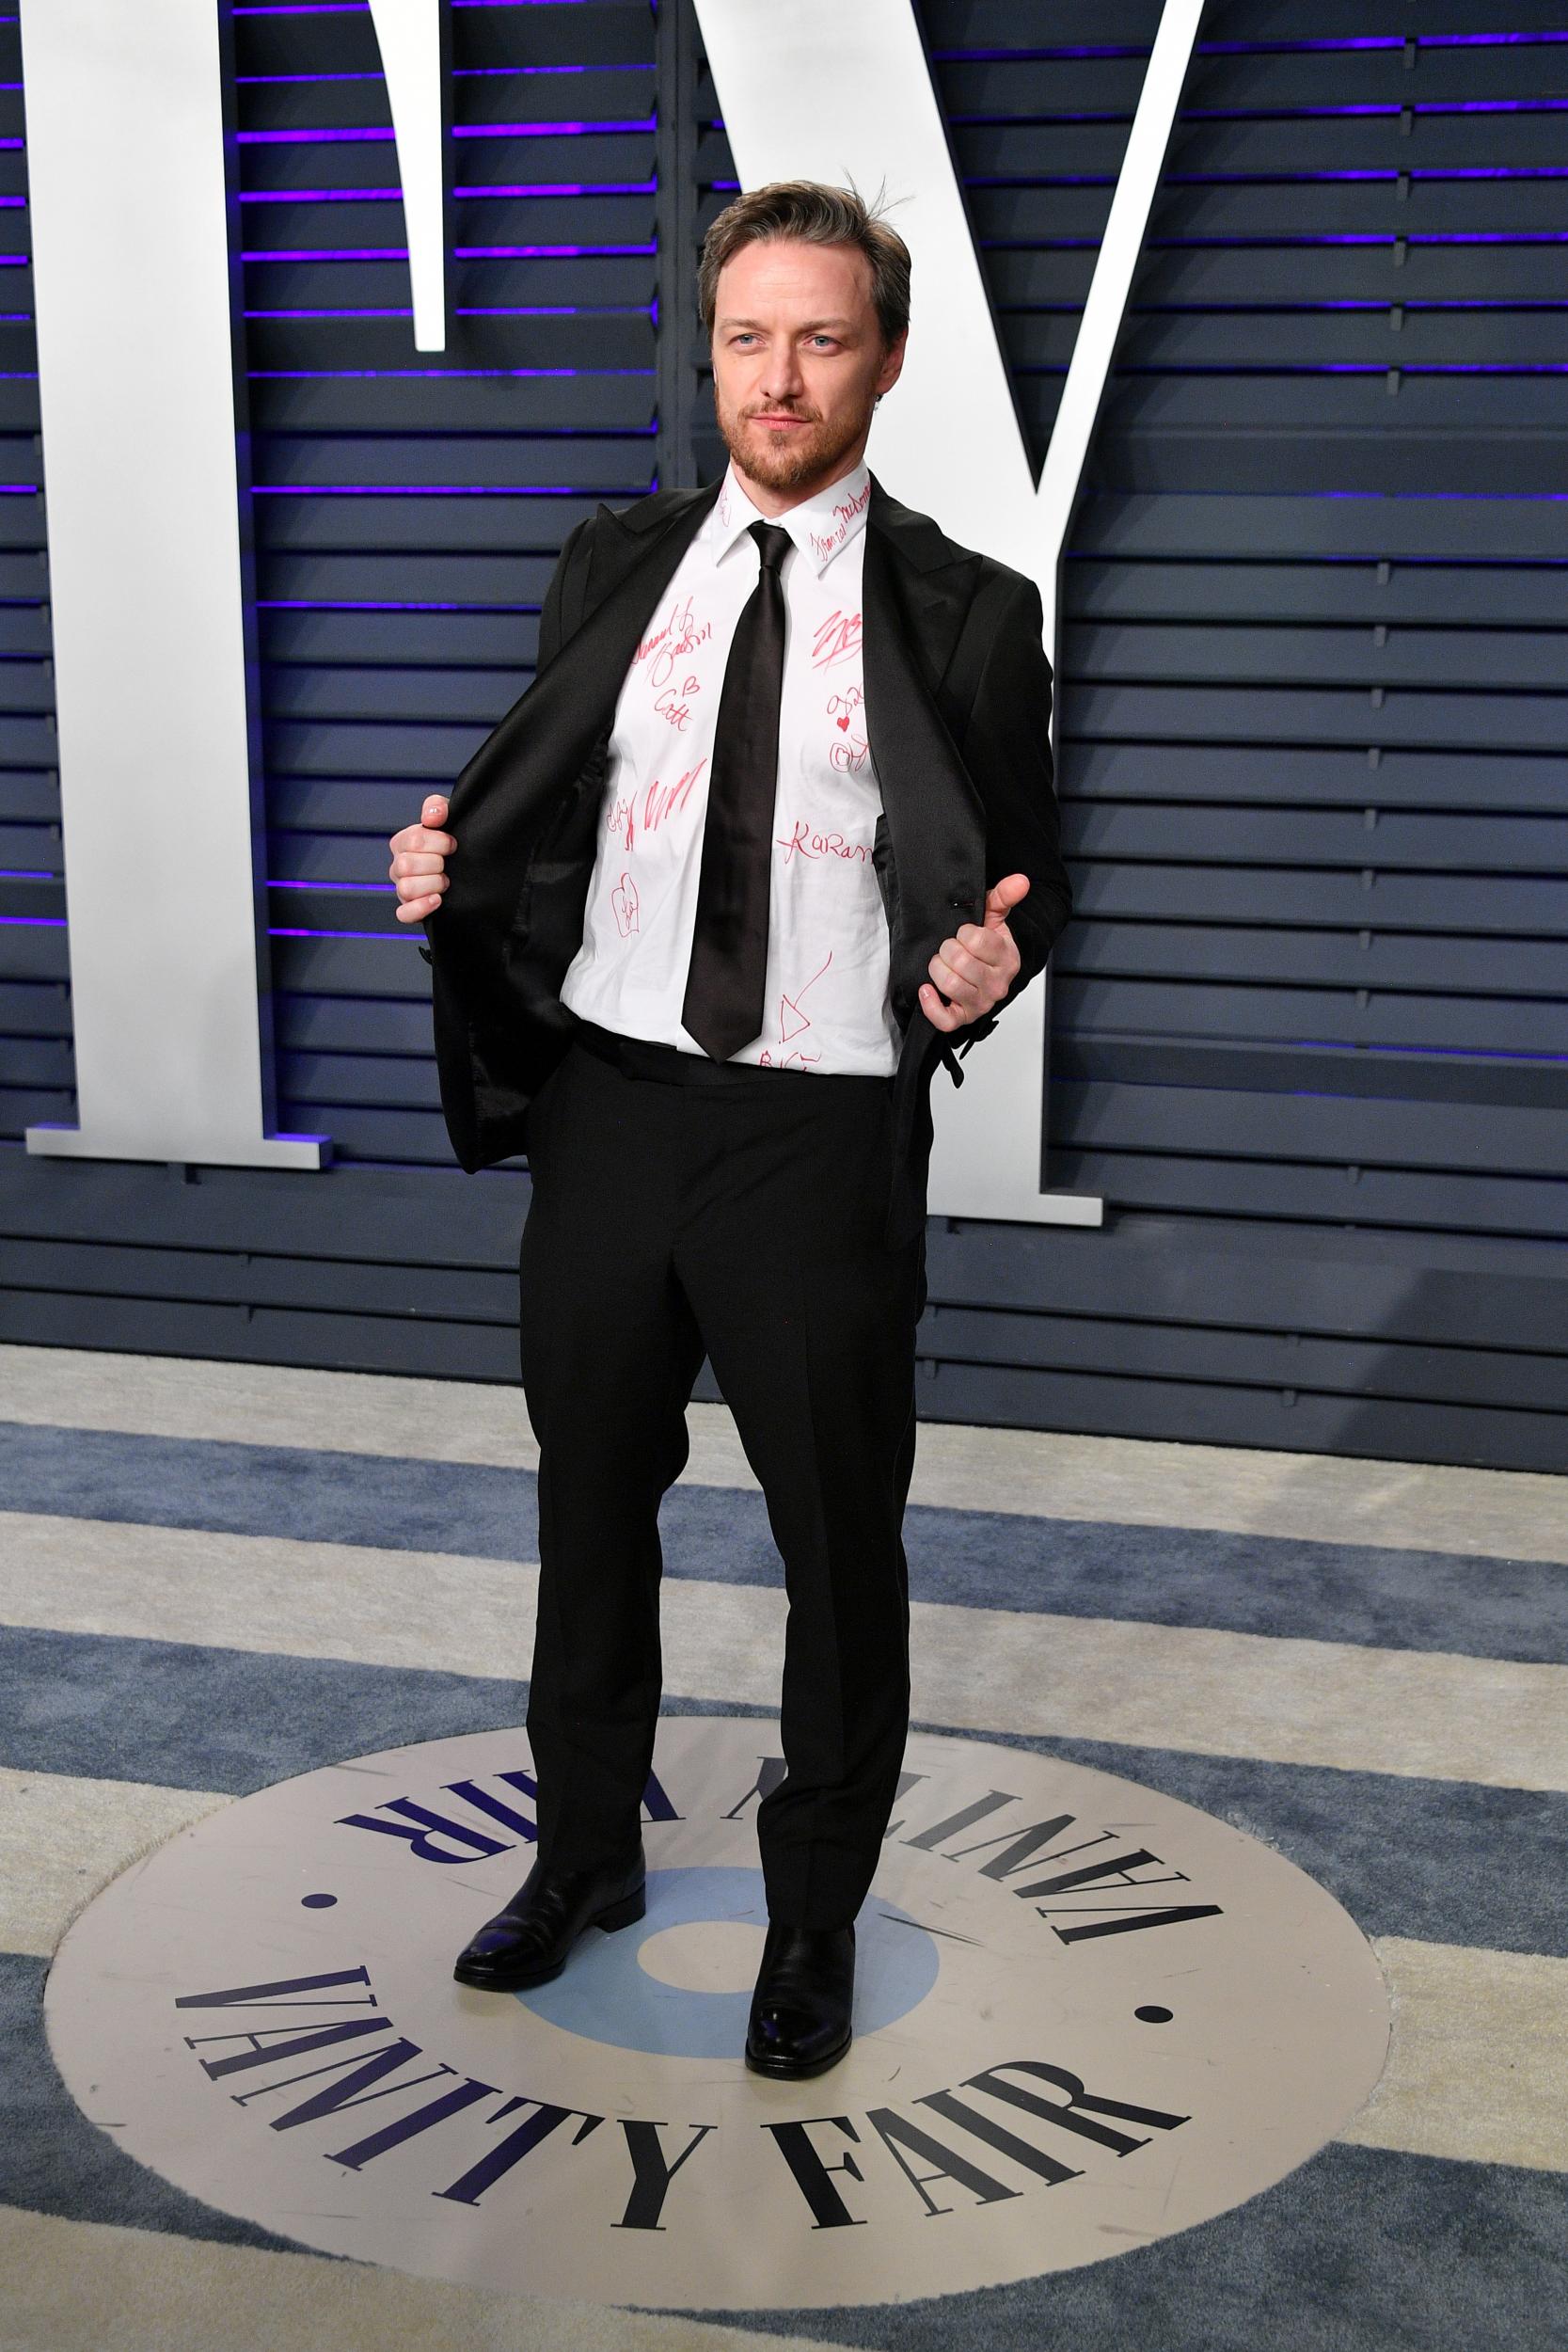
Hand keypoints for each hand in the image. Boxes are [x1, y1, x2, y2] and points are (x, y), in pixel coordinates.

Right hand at [388, 793, 456, 920]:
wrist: (468, 868)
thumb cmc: (453, 841)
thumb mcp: (447, 818)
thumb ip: (437, 807)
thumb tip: (432, 817)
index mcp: (402, 843)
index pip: (412, 840)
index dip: (439, 842)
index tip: (453, 844)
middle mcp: (398, 866)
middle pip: (406, 866)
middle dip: (435, 864)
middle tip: (448, 864)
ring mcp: (402, 890)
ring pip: (406, 889)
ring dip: (432, 884)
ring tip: (445, 882)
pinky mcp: (409, 910)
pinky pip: (404, 914)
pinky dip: (420, 907)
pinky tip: (437, 900)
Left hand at [919, 873, 1028, 1031]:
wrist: (987, 972)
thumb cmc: (988, 946)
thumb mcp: (994, 917)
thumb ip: (1004, 896)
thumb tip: (1021, 880)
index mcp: (1007, 958)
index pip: (976, 940)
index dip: (963, 933)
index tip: (964, 934)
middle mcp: (997, 984)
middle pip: (960, 963)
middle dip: (946, 950)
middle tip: (949, 949)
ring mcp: (981, 1003)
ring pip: (950, 984)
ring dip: (937, 970)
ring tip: (940, 964)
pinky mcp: (964, 1018)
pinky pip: (944, 1020)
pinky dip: (931, 1004)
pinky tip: (927, 989)